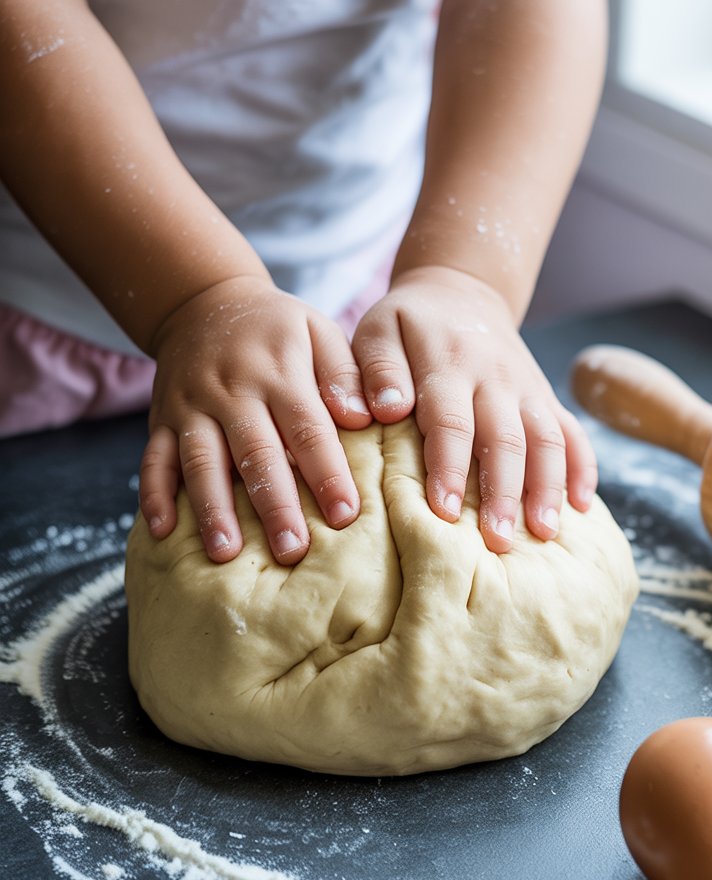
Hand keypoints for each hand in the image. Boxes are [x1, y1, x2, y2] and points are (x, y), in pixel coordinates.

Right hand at [138, 276, 372, 563]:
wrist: (204, 302)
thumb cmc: (279, 330)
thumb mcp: (318, 331)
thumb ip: (344, 374)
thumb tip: (365, 417)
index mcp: (279, 372)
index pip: (307, 428)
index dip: (326, 472)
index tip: (345, 514)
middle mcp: (231, 391)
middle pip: (255, 453)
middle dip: (274, 505)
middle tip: (291, 551)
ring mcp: (190, 406)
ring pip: (200, 461)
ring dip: (212, 508)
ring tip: (225, 553)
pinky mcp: (159, 419)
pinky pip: (153, 458)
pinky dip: (154, 495)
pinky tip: (163, 532)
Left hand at [351, 265, 597, 551]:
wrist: (459, 292)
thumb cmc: (407, 325)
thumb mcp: (377, 330)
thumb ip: (375, 368)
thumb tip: (383, 408)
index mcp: (448, 363)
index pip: (451, 420)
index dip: (449, 467)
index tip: (444, 512)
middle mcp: (495, 377)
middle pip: (506, 439)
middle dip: (505, 493)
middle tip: (498, 541)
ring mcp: (527, 387)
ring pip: (547, 439)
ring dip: (548, 488)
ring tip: (544, 535)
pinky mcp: (545, 397)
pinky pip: (572, 431)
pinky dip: (582, 468)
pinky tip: (581, 506)